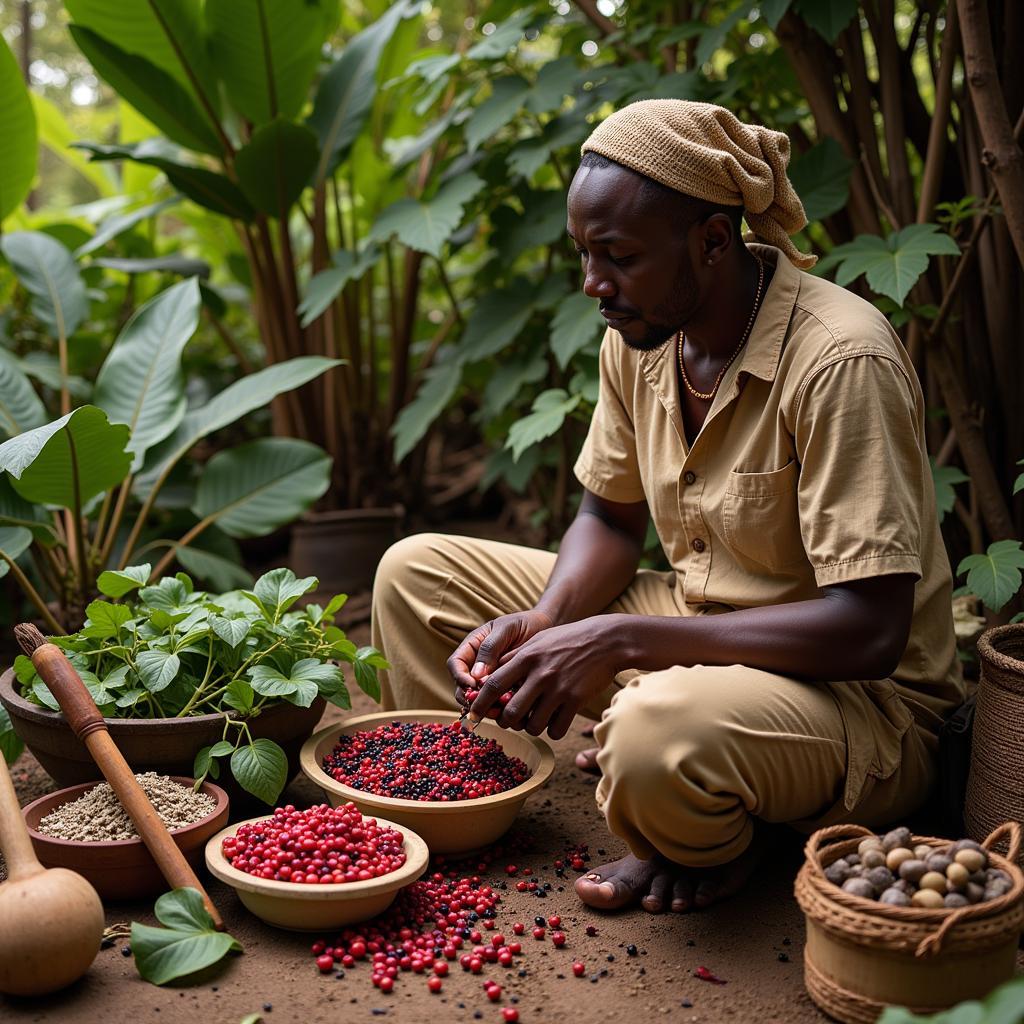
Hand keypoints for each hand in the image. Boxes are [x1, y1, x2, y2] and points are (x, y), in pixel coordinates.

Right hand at [448, 609, 553, 707]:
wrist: (544, 629)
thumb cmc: (522, 624)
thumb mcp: (505, 629)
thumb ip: (490, 648)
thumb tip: (476, 676)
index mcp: (471, 649)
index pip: (455, 665)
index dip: (460, 677)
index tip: (473, 685)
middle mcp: (477, 667)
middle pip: (463, 688)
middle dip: (472, 699)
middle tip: (486, 704)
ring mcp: (490, 680)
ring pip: (480, 700)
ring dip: (487, 708)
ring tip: (501, 709)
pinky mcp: (505, 690)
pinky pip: (498, 703)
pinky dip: (503, 709)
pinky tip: (514, 706)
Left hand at [467, 615, 622, 739]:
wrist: (607, 640)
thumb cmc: (569, 640)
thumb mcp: (538, 640)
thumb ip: (514, 657)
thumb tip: (489, 674)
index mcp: (526, 657)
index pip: (493, 685)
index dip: (480, 703)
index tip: (473, 715)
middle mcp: (539, 674)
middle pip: (510, 712)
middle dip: (506, 721)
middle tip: (510, 721)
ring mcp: (558, 689)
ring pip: (533, 725)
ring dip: (531, 727)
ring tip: (536, 719)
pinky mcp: (575, 701)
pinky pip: (556, 729)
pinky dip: (553, 730)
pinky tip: (555, 721)